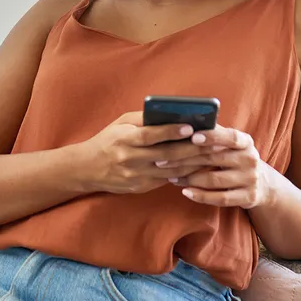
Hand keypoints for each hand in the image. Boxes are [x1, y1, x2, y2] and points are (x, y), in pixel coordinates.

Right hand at [78, 112, 210, 194]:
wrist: (87, 169)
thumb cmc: (107, 140)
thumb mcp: (120, 124)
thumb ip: (143, 119)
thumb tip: (171, 113)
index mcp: (124, 139)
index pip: (149, 135)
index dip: (170, 132)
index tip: (189, 127)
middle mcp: (130, 159)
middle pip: (166, 155)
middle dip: (192, 149)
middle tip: (214, 142)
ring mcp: (136, 176)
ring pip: (171, 170)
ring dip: (194, 162)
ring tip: (212, 154)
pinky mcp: (141, 187)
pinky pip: (167, 180)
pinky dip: (184, 173)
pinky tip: (199, 166)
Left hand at [159, 125, 278, 208]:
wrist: (262, 184)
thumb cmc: (234, 157)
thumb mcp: (230, 144)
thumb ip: (213, 134)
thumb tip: (184, 122)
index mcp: (245, 142)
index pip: (229, 137)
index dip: (212, 136)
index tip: (192, 137)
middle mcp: (250, 159)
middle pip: (215, 158)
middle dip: (186, 159)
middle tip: (163, 159)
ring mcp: (250, 179)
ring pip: (214, 180)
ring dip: (189, 179)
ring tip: (171, 177)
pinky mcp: (248, 197)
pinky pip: (220, 198)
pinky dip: (201, 196)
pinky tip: (186, 192)